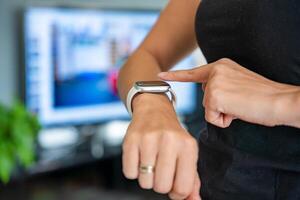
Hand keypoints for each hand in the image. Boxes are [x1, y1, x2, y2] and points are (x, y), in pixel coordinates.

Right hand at [122, 93, 200, 199]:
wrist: (154, 110)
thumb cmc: (172, 136)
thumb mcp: (187, 153)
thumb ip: (192, 180)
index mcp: (188, 146)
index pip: (183, 187)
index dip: (177, 192)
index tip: (174, 184)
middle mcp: (169, 140)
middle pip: (162, 187)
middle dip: (161, 184)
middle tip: (161, 171)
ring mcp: (148, 139)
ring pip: (145, 182)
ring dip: (147, 177)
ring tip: (150, 162)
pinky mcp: (130, 140)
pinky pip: (129, 173)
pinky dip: (133, 170)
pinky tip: (139, 157)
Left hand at [158, 58, 299, 127]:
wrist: (280, 101)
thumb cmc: (262, 97)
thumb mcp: (238, 83)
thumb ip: (221, 85)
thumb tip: (210, 97)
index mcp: (221, 65)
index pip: (194, 73)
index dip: (176, 75)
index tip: (160, 75)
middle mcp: (216, 70)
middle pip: (205, 98)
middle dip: (219, 106)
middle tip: (240, 102)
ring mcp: (214, 82)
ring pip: (208, 109)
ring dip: (223, 113)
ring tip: (241, 106)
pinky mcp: (215, 96)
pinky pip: (212, 118)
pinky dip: (224, 120)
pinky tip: (239, 112)